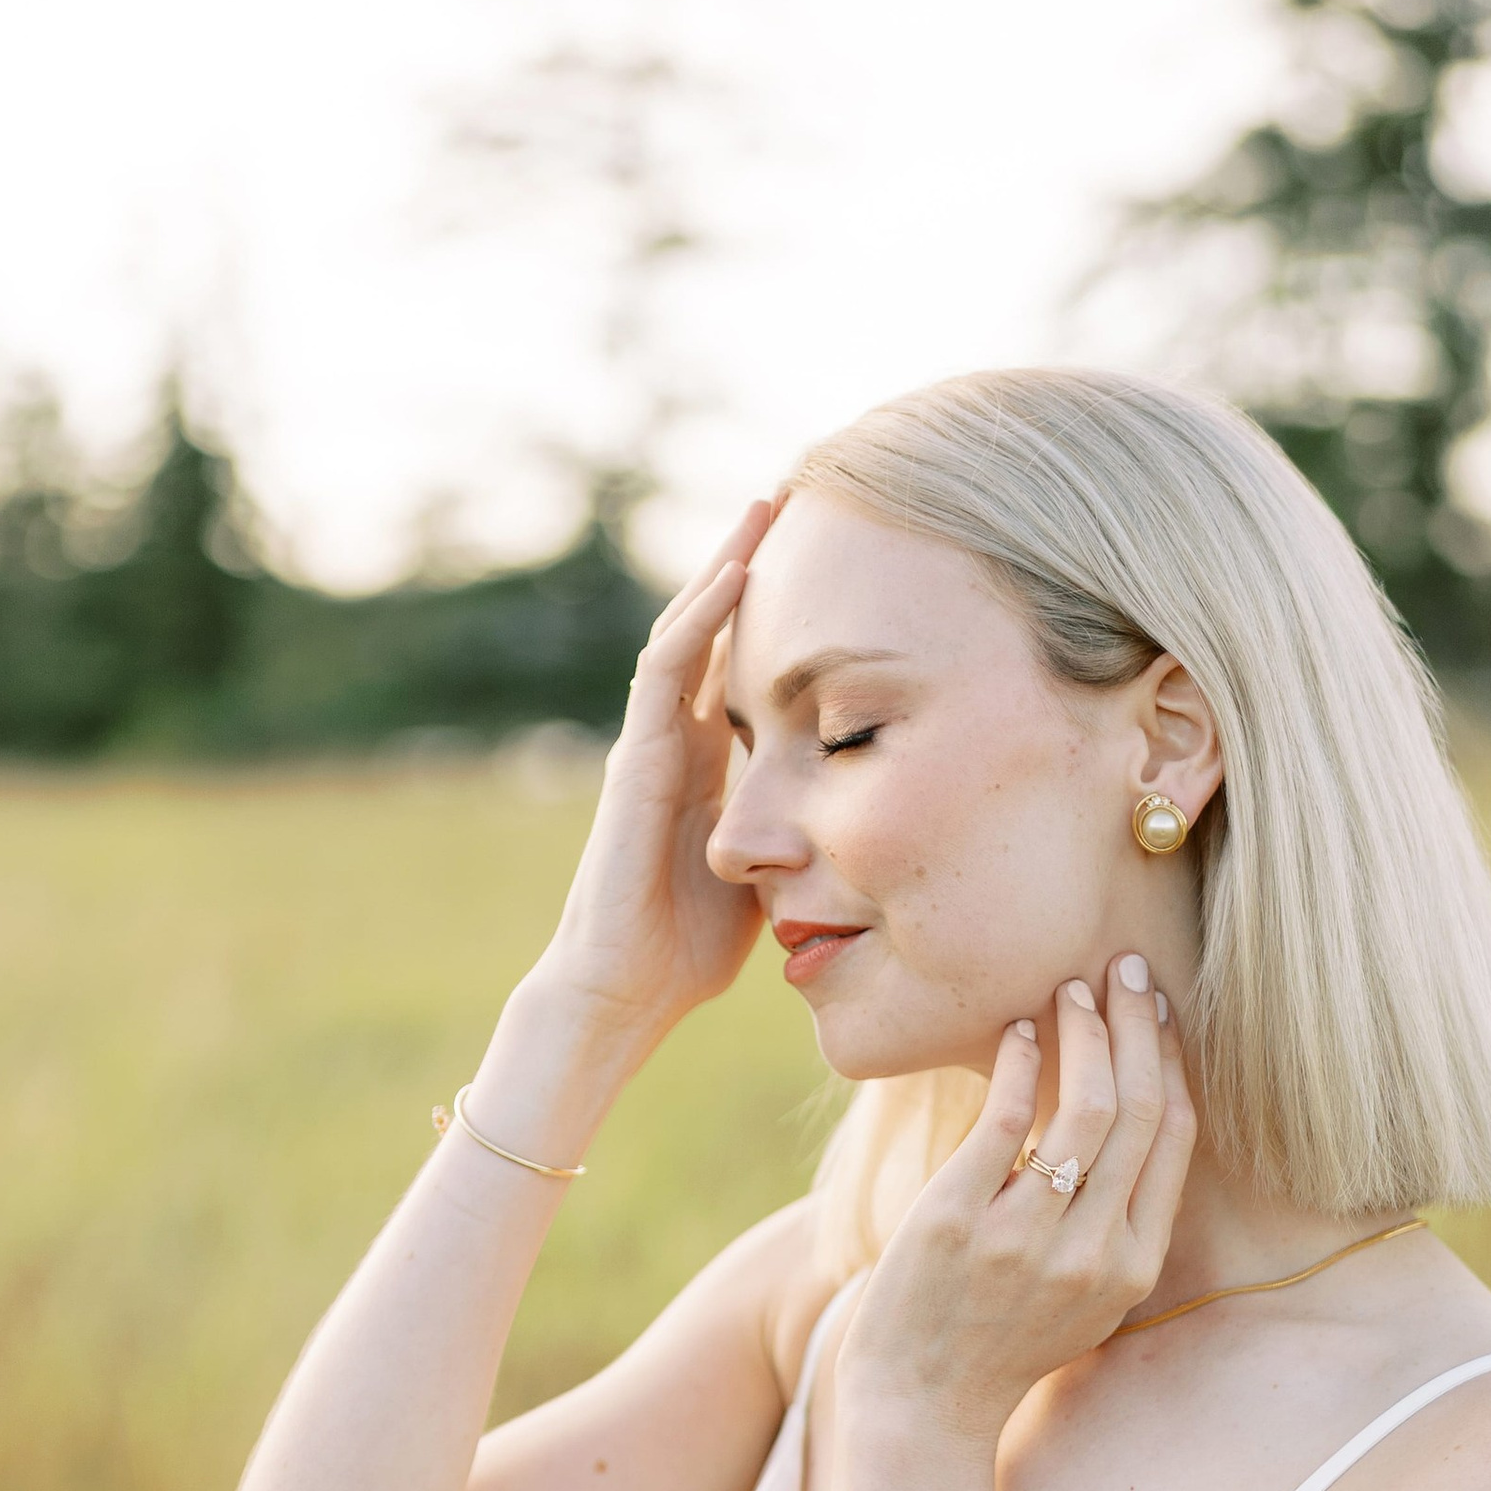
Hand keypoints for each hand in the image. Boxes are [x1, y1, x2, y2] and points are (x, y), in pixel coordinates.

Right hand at [532, 499, 777, 1056]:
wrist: (624, 990)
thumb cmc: (688, 949)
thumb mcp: (767, 871)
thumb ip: (794, 828)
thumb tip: (865, 815)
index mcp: (705, 766)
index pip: (741, 668)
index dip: (775, 615)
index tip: (826, 564)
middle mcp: (674, 742)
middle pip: (712, 631)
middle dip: (748, 565)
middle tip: (793, 500)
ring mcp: (649, 744)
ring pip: (685, 631)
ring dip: (724, 567)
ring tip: (764, 508)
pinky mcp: (636, 759)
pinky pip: (665, 672)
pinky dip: (700, 620)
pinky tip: (735, 575)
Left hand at [844, 965, 1197, 1439]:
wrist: (921, 1404)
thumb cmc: (999, 1345)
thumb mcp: (1086, 1299)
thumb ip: (1116, 1226)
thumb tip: (1131, 1129)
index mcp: (1133, 1267)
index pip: (1176, 1139)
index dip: (1174, 1063)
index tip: (1161, 1012)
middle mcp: (1092, 1252)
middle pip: (1140, 1109)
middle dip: (1139, 1027)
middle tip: (1126, 970)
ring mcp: (1025, 1237)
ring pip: (1086, 1108)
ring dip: (1086, 1034)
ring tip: (1072, 991)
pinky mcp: (958, 1220)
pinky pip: (1005, 1122)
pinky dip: (1021, 1065)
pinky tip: (1020, 1032)